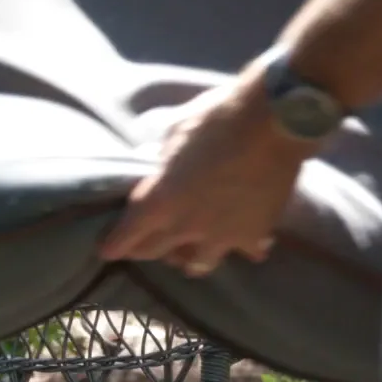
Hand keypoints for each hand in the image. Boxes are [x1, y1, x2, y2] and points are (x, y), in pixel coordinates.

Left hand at [98, 75, 314, 275]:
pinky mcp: (256, 234)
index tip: (106, 249)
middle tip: (143, 244)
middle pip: (155, 253)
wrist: (275, 120)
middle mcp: (186, 228)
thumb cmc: (217, 117)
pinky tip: (246, 241)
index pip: (124, 238)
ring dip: (189, 257)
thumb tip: (152, 165)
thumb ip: (159, 158)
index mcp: (159, 202)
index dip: (113, 244)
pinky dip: (244, 247)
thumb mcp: (174, 132)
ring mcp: (222, 236)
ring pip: (197, 264)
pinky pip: (246, 252)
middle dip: (145, 250)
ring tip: (192, 249)